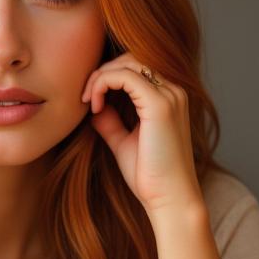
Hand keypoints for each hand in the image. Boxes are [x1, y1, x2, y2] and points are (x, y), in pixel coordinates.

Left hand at [81, 49, 201, 215]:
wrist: (169, 199)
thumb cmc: (149, 176)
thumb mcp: (124, 141)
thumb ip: (111, 121)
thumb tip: (94, 106)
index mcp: (169, 97)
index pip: (136, 66)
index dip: (107, 76)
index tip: (89, 100)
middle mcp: (174, 91)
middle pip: (131, 58)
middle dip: (102, 72)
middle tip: (84, 97)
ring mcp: (170, 95)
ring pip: (127, 63)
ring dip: (100, 77)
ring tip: (87, 101)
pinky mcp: (160, 105)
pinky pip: (124, 76)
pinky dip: (103, 84)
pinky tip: (94, 106)